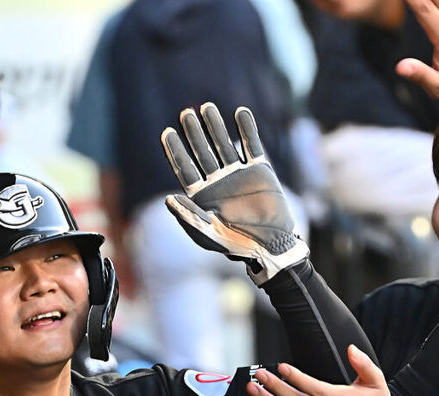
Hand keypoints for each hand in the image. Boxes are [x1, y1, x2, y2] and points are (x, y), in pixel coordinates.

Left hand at [160, 103, 307, 285]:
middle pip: (202, 152)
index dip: (175, 151)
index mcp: (202, 195)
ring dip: (216, 127)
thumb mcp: (207, 233)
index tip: (167, 132)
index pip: (185, 168)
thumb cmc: (236, 244)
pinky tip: (240, 112)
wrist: (271, 244)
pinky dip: (247, 129)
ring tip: (207, 107)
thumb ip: (188, 216)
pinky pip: (252, 146)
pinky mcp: (260, 170)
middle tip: (186, 114)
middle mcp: (218, 182)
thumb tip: (167, 199)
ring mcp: (239, 174)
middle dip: (194, 133)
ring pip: (224, 145)